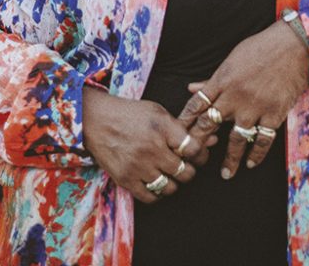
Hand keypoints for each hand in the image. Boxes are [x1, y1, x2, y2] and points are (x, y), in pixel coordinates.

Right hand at [82, 87, 204, 202]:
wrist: (96, 120)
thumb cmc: (130, 114)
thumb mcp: (158, 112)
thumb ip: (182, 127)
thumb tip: (211, 140)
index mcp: (163, 127)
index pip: (194, 149)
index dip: (201, 154)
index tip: (198, 154)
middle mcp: (153, 148)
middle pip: (185, 171)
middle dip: (189, 170)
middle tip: (184, 165)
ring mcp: (139, 166)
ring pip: (170, 187)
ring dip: (173, 183)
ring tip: (169, 173)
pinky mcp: (126, 179)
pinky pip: (151, 197)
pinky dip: (157, 193)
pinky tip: (155, 182)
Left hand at [177, 20, 308, 180]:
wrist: (292, 47)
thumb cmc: (260, 48)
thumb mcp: (231, 59)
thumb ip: (212, 79)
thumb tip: (191, 88)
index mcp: (222, 80)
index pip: (197, 104)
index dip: (186, 121)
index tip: (178, 135)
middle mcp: (234, 96)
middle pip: (210, 124)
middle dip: (200, 143)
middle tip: (193, 160)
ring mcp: (254, 106)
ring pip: (236, 139)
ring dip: (230, 159)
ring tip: (226, 174)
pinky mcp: (274, 113)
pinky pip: (262, 139)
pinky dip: (257, 154)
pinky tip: (251, 163)